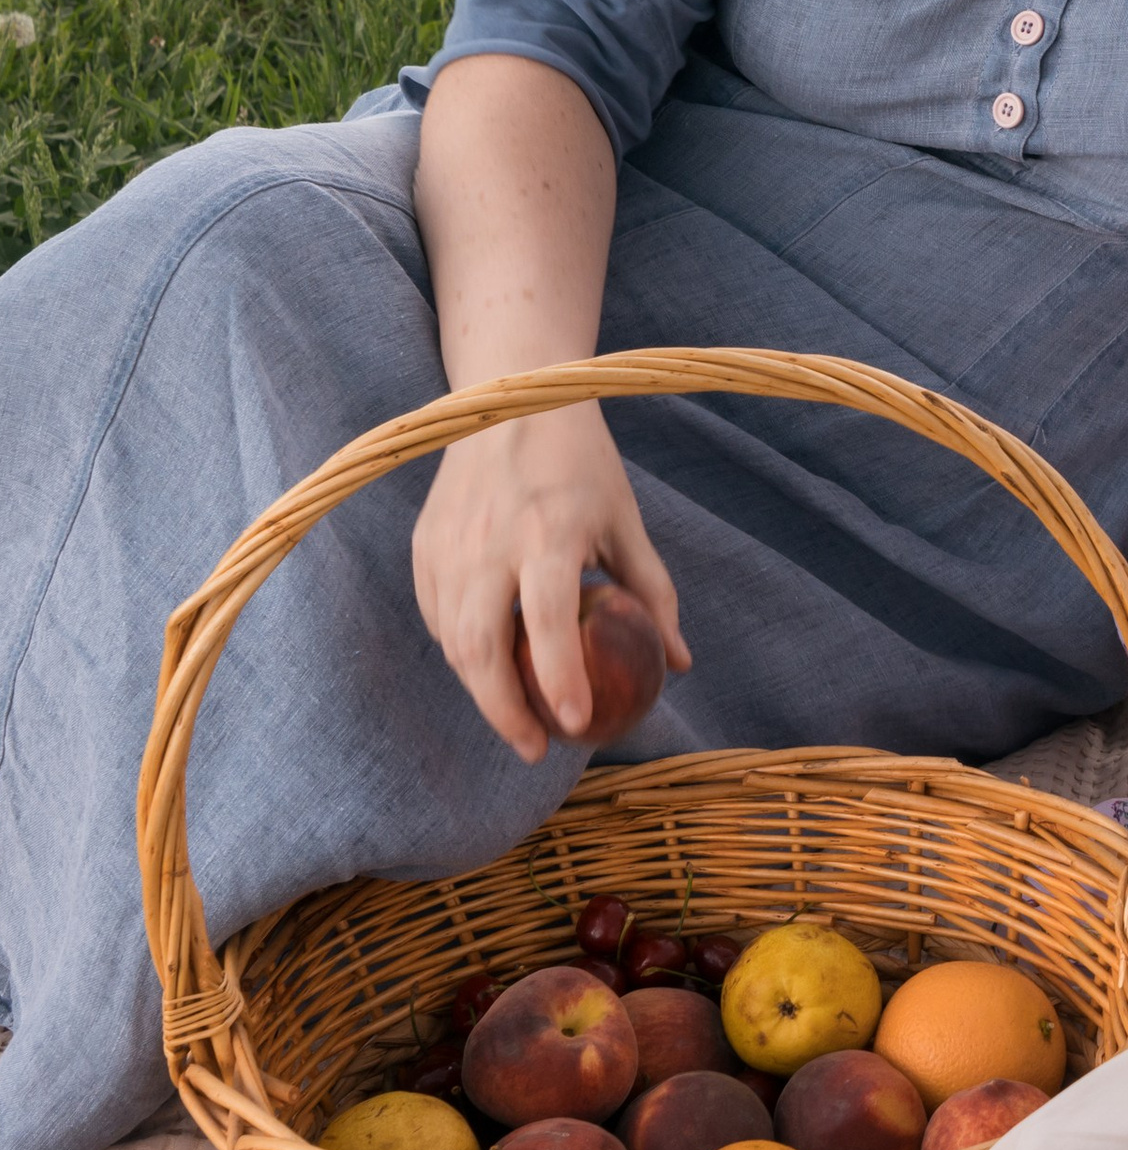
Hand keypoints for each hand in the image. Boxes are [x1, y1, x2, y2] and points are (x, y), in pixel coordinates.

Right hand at [411, 400, 689, 761]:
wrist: (511, 402)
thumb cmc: (582, 466)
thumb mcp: (625, 522)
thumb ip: (652, 594)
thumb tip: (681, 663)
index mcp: (549, 532)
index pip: (545, 622)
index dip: (558, 678)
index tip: (573, 725)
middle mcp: (490, 542)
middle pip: (482, 647)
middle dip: (505, 710)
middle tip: (538, 747)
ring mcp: (449, 545)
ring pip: (453, 640)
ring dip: (482, 690)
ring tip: (519, 718)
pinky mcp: (424, 545)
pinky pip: (437, 616)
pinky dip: (461, 652)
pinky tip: (489, 669)